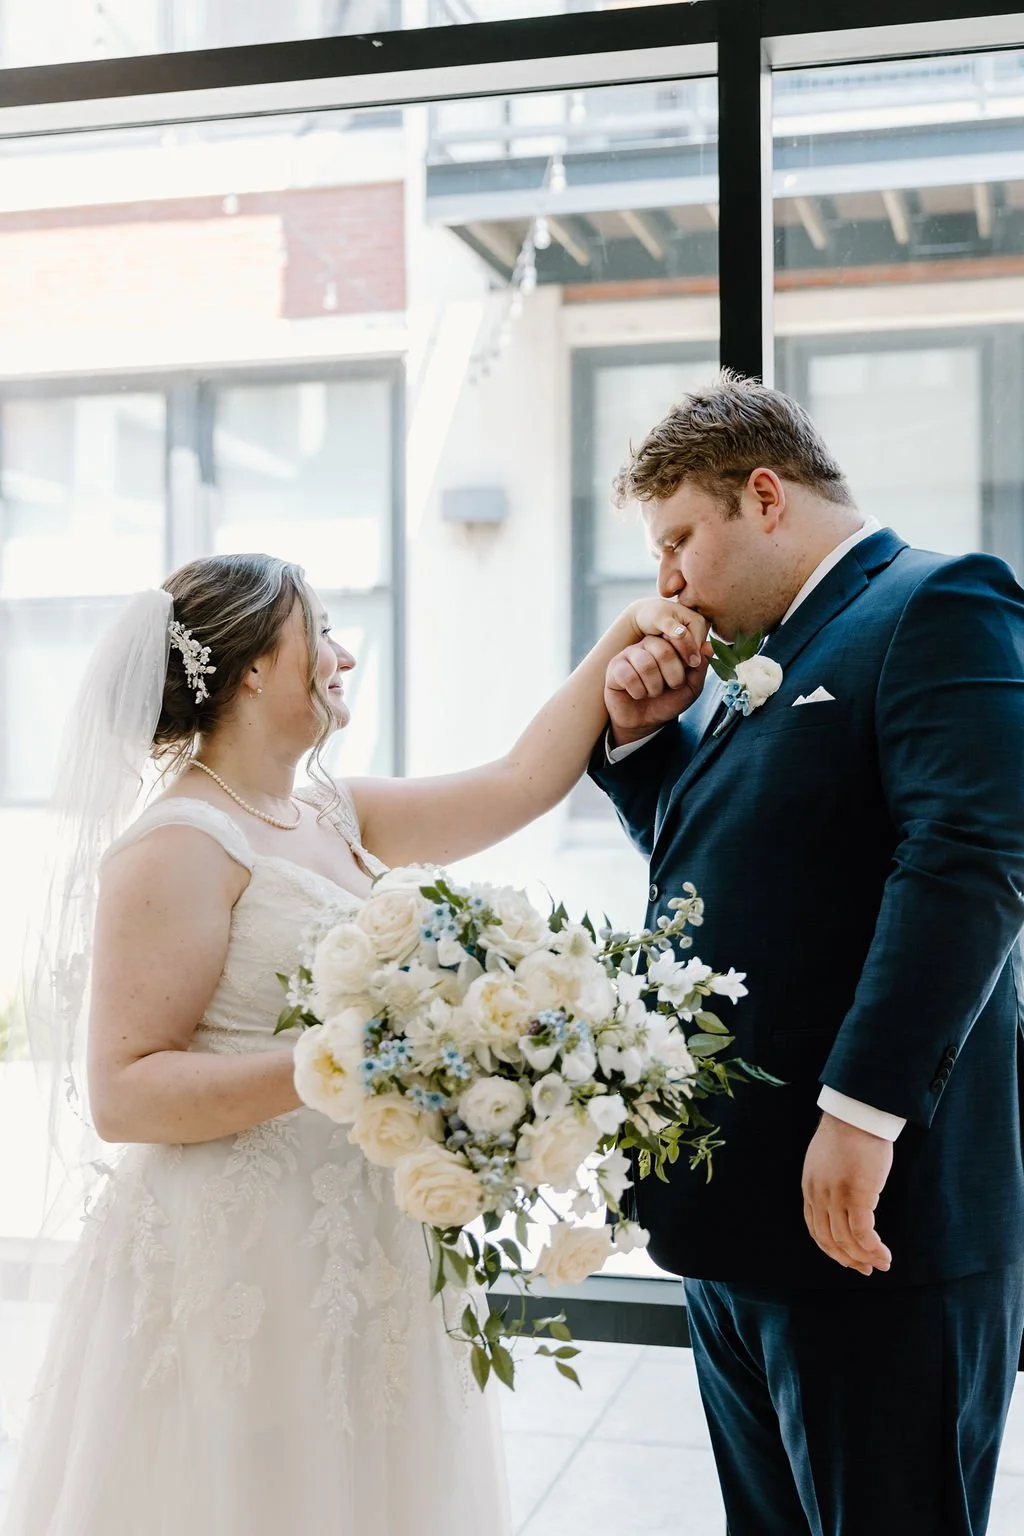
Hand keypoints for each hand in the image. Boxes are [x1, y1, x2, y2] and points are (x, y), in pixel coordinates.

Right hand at [606, 600, 711, 743]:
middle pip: (663, 650)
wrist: (645, 721)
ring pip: (645, 664)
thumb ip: (700, 666)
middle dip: (673, 676)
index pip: (678, 636)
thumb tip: (710, 646)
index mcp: (667, 643)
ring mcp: (629, 654)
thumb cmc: (668, 700)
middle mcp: (647, 644)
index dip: (687, 652)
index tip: (692, 666)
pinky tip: (638, 694)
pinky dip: (638, 691)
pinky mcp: (614, 668)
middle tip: (672, 687)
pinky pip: (628, 676)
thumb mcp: (691, 686)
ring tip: (653, 692)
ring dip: (654, 687)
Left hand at [802, 1113, 893, 1275]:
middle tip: (866, 1269)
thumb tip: (845, 1200)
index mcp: (810, 1188)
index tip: (849, 1259)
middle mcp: (819, 1195)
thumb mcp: (828, 1161)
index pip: (815, 1229)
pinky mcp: (857, 1195)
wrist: (856, 1115)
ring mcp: (836, 1197)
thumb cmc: (848, 1133)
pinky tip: (884, 1253)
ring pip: (847, 1240)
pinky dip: (873, 1248)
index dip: (832, 1249)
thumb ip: (830, 1183)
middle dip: (848, 1259)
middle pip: (829, 1240)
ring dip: (866, 1257)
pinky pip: (863, 1233)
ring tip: (883, 1263)